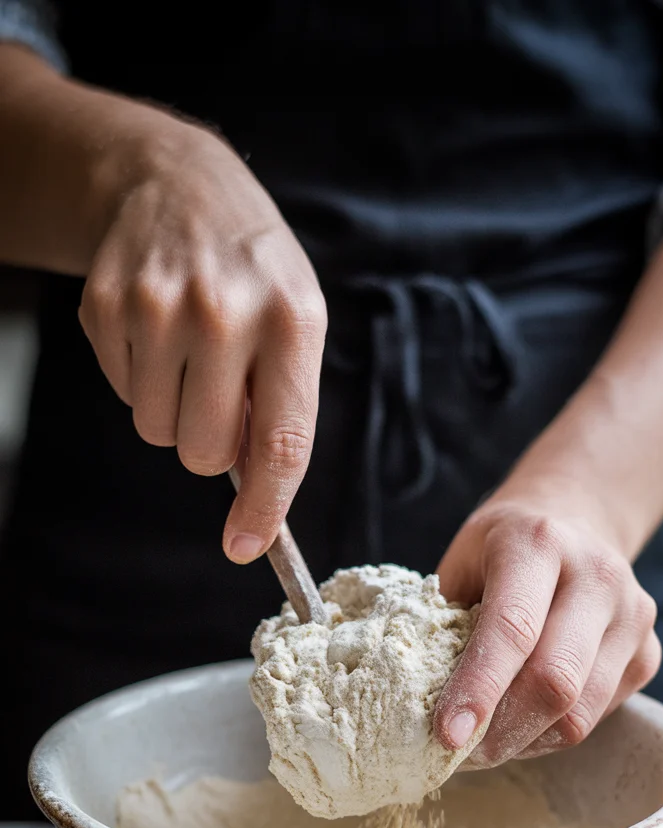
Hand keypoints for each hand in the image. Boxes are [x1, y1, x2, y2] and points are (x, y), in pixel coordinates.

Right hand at [78, 118, 326, 560]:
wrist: (175, 183)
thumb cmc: (252, 270)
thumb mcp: (296, 319)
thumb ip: (284, 405)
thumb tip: (256, 499)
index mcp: (291, 322)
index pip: (282, 443)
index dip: (265, 508)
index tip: (248, 547)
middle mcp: (225, 313)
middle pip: (205, 451)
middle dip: (211, 444)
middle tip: (220, 395)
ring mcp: (158, 307)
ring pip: (157, 432)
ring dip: (174, 412)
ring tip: (189, 354)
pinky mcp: (106, 306)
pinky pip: (123, 394)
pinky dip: (141, 379)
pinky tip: (157, 331)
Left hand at [433, 496, 660, 764]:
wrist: (576, 521)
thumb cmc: (501, 550)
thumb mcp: (462, 563)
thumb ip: (444, 623)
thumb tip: (415, 703)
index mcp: (538, 543)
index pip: (513, 629)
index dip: (478, 689)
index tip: (447, 735)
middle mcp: (596, 575)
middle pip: (555, 679)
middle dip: (501, 731)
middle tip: (460, 755)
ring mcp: (633, 615)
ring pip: (581, 711)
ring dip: (526, 743)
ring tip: (486, 746)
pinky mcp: (649, 653)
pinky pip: (597, 716)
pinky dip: (552, 735)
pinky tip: (523, 726)